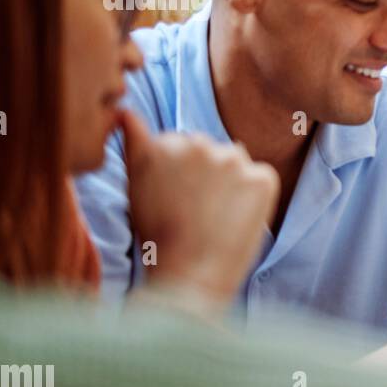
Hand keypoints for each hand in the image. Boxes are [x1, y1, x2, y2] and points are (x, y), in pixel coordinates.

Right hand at [121, 109, 278, 303]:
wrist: (191, 275)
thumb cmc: (159, 238)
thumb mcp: (136, 188)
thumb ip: (135, 146)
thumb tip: (124, 111)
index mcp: (162, 144)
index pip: (179, 145)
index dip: (178, 176)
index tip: (175, 201)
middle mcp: (197, 143)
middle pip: (207, 149)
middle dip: (204, 173)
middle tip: (195, 211)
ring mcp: (232, 158)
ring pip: (234, 161)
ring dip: (229, 181)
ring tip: (215, 217)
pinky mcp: (262, 177)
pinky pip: (260, 178)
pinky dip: (254, 197)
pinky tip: (237, 220)